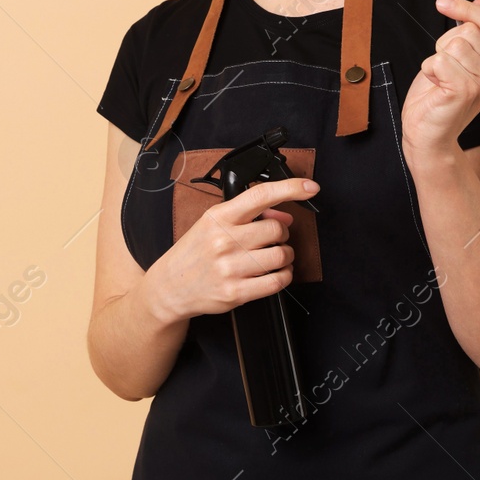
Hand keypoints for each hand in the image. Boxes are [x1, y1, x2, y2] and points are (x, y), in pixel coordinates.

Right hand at [145, 176, 318, 322]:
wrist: (169, 286)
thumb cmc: (194, 252)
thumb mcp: (212, 223)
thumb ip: (247, 215)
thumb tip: (285, 215)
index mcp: (219, 217)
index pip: (260, 195)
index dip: (290, 188)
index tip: (310, 187)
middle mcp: (224, 241)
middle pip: (277, 230)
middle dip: (282, 233)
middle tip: (274, 238)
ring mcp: (230, 268)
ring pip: (281, 255)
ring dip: (285, 255)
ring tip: (274, 256)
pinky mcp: (235, 292)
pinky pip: (277, 281)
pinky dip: (284, 275)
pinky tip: (276, 272)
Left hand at [400, 0, 479, 160]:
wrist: (429, 133)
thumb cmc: (439, 97)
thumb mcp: (456, 57)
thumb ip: (471, 30)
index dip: (466, 7)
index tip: (442, 2)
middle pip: (467, 31)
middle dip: (444, 44)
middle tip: (444, 69)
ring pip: (452, 45)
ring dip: (436, 60)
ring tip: (440, 80)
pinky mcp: (465, 90)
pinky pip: (439, 60)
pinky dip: (429, 70)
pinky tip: (436, 87)